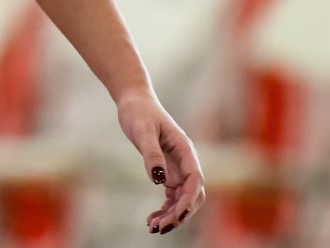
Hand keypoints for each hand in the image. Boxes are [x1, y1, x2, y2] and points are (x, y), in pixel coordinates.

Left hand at [117, 87, 203, 235]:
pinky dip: (164, 210)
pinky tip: (151, 220)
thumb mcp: (143, 131)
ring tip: (153, 227)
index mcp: (185, 150)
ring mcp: (177, 168)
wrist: (134, 101)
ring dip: (172, 215)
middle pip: (193, 195)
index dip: (188, 200)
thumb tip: (159, 180)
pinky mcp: (167, 172)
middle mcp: (185, 161)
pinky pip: (171, 197)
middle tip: (160, 228)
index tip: (176, 215)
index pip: (195, 180)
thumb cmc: (139, 112)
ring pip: (182, 199)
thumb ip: (151, 154)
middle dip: (181, 213)